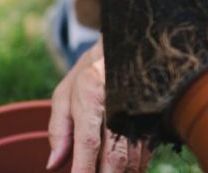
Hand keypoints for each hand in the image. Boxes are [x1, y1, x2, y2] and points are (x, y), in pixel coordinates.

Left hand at [47, 42, 151, 172]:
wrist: (129, 46)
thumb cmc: (91, 73)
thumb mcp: (66, 94)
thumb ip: (58, 130)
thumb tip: (53, 164)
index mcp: (92, 94)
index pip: (87, 142)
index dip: (82, 170)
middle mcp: (118, 104)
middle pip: (115, 156)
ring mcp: (140, 111)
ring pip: (134, 159)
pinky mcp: (154, 118)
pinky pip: (146, 153)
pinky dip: (135, 168)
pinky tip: (125, 171)